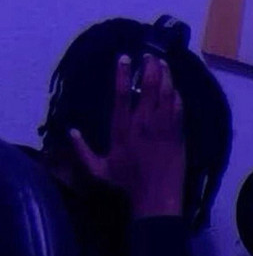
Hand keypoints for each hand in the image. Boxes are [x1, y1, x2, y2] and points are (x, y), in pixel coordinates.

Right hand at [70, 53, 185, 218]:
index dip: (123, 74)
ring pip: (166, 94)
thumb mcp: (99, 170)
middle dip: (150, 68)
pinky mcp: (177, 135)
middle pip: (148, 88)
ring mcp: (162, 128)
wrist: (156, 198)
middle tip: (150, 56)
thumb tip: (71, 132)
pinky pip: (178, 110)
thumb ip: (83, 150)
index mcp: (122, 129)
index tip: (125, 58)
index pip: (122, 94)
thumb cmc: (128, 185)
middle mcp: (143, 124)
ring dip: (166, 77)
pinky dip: (177, 96)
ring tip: (163, 64)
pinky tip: (175, 89)